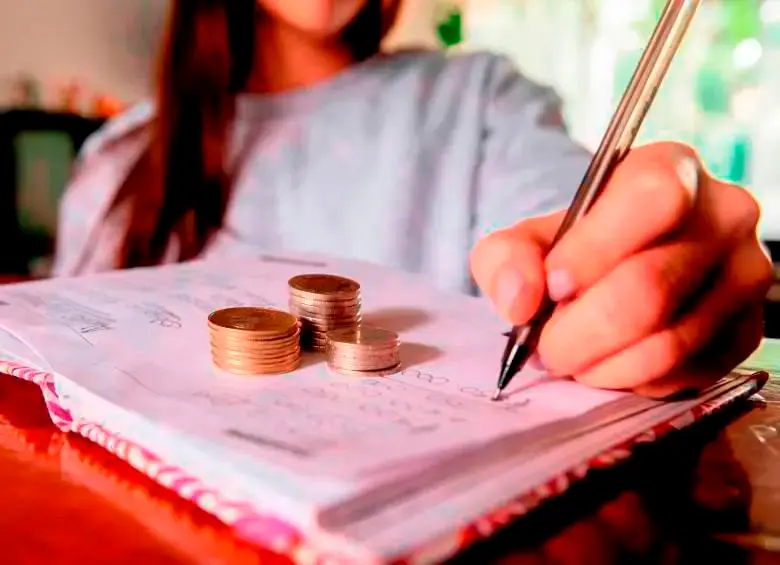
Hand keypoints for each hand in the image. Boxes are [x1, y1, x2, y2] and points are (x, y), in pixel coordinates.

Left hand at [471, 142, 772, 396]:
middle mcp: (725, 215)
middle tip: (548, 349)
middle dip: (581, 333)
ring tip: (574, 359)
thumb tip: (519, 299)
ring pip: (668, 341)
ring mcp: (745, 276)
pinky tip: (611, 364)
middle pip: (650, 286)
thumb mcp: (527, 240)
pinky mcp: (748, 331)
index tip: (554, 286)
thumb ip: (506, 258)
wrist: (618, 271)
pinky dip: (634, 381)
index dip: (594, 250)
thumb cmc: (575, 249)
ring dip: (602, 365)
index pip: (652, 198)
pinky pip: (686, 373)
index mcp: (671, 170)